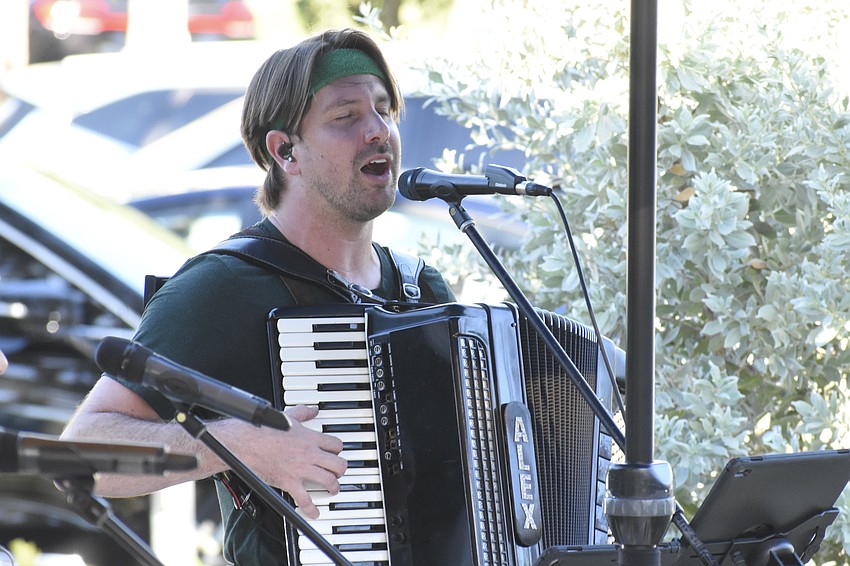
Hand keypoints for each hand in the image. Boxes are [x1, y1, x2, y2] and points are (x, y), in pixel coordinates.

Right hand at [216, 404, 345, 518]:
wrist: (246, 443)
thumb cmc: (263, 430)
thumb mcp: (287, 416)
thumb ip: (302, 413)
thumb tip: (311, 410)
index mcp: (310, 438)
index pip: (336, 445)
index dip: (338, 449)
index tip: (335, 453)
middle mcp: (309, 454)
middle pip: (338, 464)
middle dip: (341, 470)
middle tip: (338, 472)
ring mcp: (301, 470)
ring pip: (329, 481)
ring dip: (334, 487)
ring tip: (332, 489)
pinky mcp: (289, 482)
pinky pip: (305, 500)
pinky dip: (311, 509)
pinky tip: (314, 512)